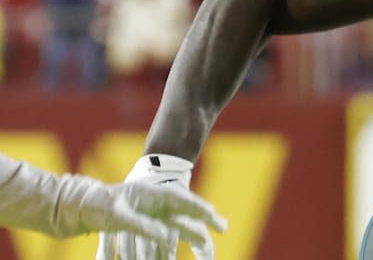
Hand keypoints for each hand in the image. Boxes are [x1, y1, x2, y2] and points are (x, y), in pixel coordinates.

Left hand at [95, 154, 223, 259]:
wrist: (77, 207)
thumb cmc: (96, 206)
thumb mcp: (116, 215)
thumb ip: (141, 225)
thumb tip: (165, 237)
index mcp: (150, 193)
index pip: (181, 198)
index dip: (199, 207)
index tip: (214, 214)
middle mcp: (154, 203)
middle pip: (184, 212)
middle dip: (203, 219)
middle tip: (223, 226)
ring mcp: (150, 213)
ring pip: (175, 224)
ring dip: (190, 234)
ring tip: (207, 244)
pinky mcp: (142, 224)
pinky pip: (163, 233)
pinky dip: (172, 242)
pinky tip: (180, 249)